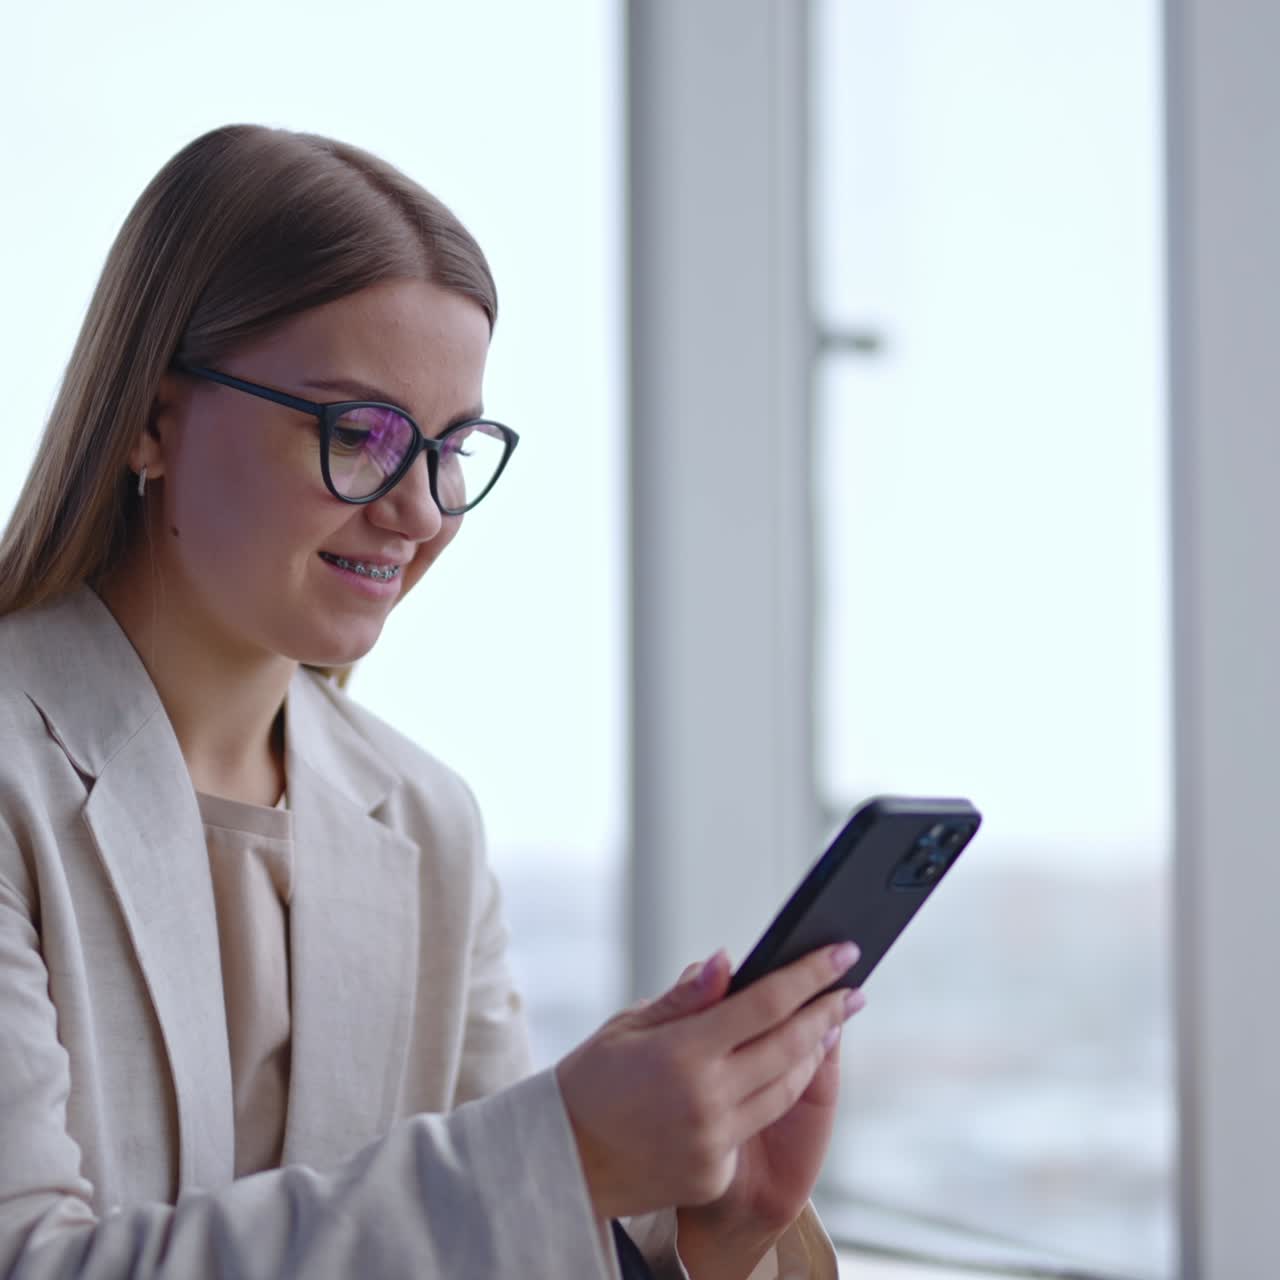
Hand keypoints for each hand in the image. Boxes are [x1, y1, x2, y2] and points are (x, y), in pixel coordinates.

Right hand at [555, 942, 863, 1223]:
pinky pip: (754, 1125)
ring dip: (812, 1054)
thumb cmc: (590, 1081)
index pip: (765, 1004)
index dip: (809, 976)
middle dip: (827, 1014)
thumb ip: (686, 998)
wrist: (562, 1160)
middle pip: (789, 1047)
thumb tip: (727, 960)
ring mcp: (712, 1142)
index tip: (841, 954)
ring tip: (827, 1025)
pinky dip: (772, 1093)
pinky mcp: (713, 1173)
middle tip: (852, 991)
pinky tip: (781, 1070)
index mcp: (682, 1053)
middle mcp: (705, 1100)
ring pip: (784, 1090)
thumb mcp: (628, 1026)